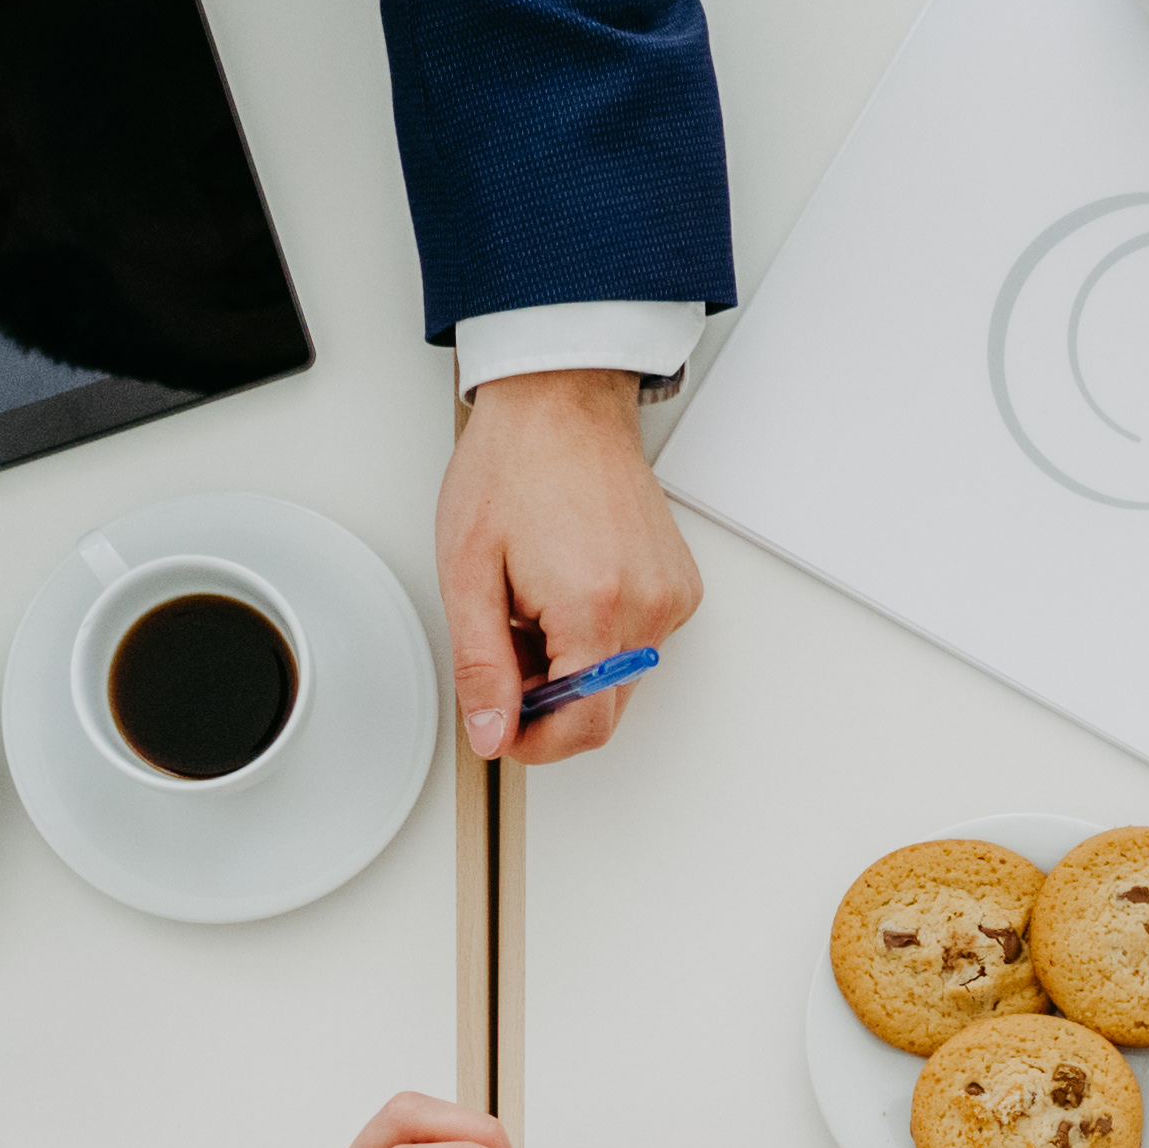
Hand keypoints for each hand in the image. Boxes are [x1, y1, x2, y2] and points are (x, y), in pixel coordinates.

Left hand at [439, 371, 704, 763]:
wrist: (560, 404)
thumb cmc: (514, 468)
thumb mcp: (468, 573)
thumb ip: (482, 664)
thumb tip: (493, 731)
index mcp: (595, 606)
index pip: (583, 727)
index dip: (535, 743)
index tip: (502, 728)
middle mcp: (648, 607)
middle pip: (603, 709)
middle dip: (547, 697)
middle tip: (505, 642)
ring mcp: (672, 597)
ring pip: (619, 680)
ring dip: (571, 665)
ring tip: (533, 605)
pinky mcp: (680, 587)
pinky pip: (637, 644)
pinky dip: (597, 636)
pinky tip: (566, 589)